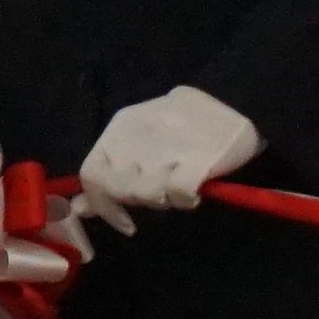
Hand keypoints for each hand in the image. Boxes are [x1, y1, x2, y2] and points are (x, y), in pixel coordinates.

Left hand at [71, 85, 259, 233]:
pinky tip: (195, 193)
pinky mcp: (196, 160)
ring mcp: (166, 149)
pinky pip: (179, 194)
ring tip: (180, 188)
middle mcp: (136, 138)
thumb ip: (110, 169)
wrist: (238, 98)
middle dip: (139, 201)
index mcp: (121, 128)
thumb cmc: (187, 119)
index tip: (122, 220)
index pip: (91, 174)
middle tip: (162, 193)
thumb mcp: (141, 136)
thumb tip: (80, 208)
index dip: (101, 203)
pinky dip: (186, 200)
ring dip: (164, 200)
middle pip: (119, 189)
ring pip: (146, 195)